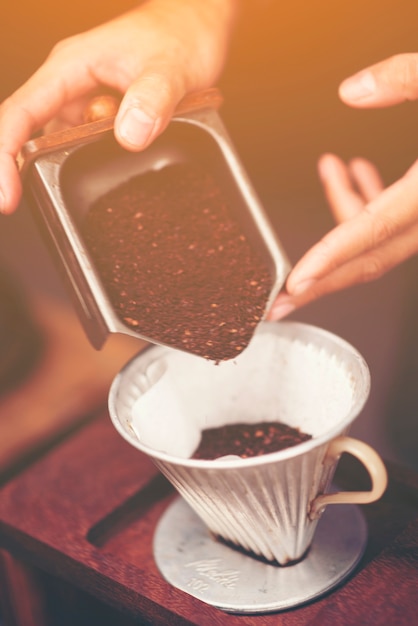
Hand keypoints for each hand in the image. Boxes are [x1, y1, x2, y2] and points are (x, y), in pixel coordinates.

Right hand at [0, 0, 237, 213]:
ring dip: (73, 164)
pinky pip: (89, 144)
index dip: (5, 156)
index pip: (20, 113)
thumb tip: (128, 136)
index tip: (7, 195)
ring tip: (97, 171)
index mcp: (70, 67)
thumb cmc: (181, 33)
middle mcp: (71, 85)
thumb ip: (151, 99)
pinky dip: (98, 159)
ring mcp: (86, 101)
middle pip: (29, 132)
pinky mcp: (104, 116)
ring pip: (61, 143)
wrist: (199, 25)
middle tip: (21, 202)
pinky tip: (121, 158)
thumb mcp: (171, 67)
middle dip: (24, 169)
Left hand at [269, 53, 417, 319]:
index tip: (295, 284)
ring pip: (376, 236)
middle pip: (365, 260)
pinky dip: (367, 200)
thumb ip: (405, 78)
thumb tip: (351, 91)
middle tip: (279, 303)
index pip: (369, 234)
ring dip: (342, 214)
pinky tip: (355, 170)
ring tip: (331, 168)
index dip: (328, 260)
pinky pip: (392, 218)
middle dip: (319, 281)